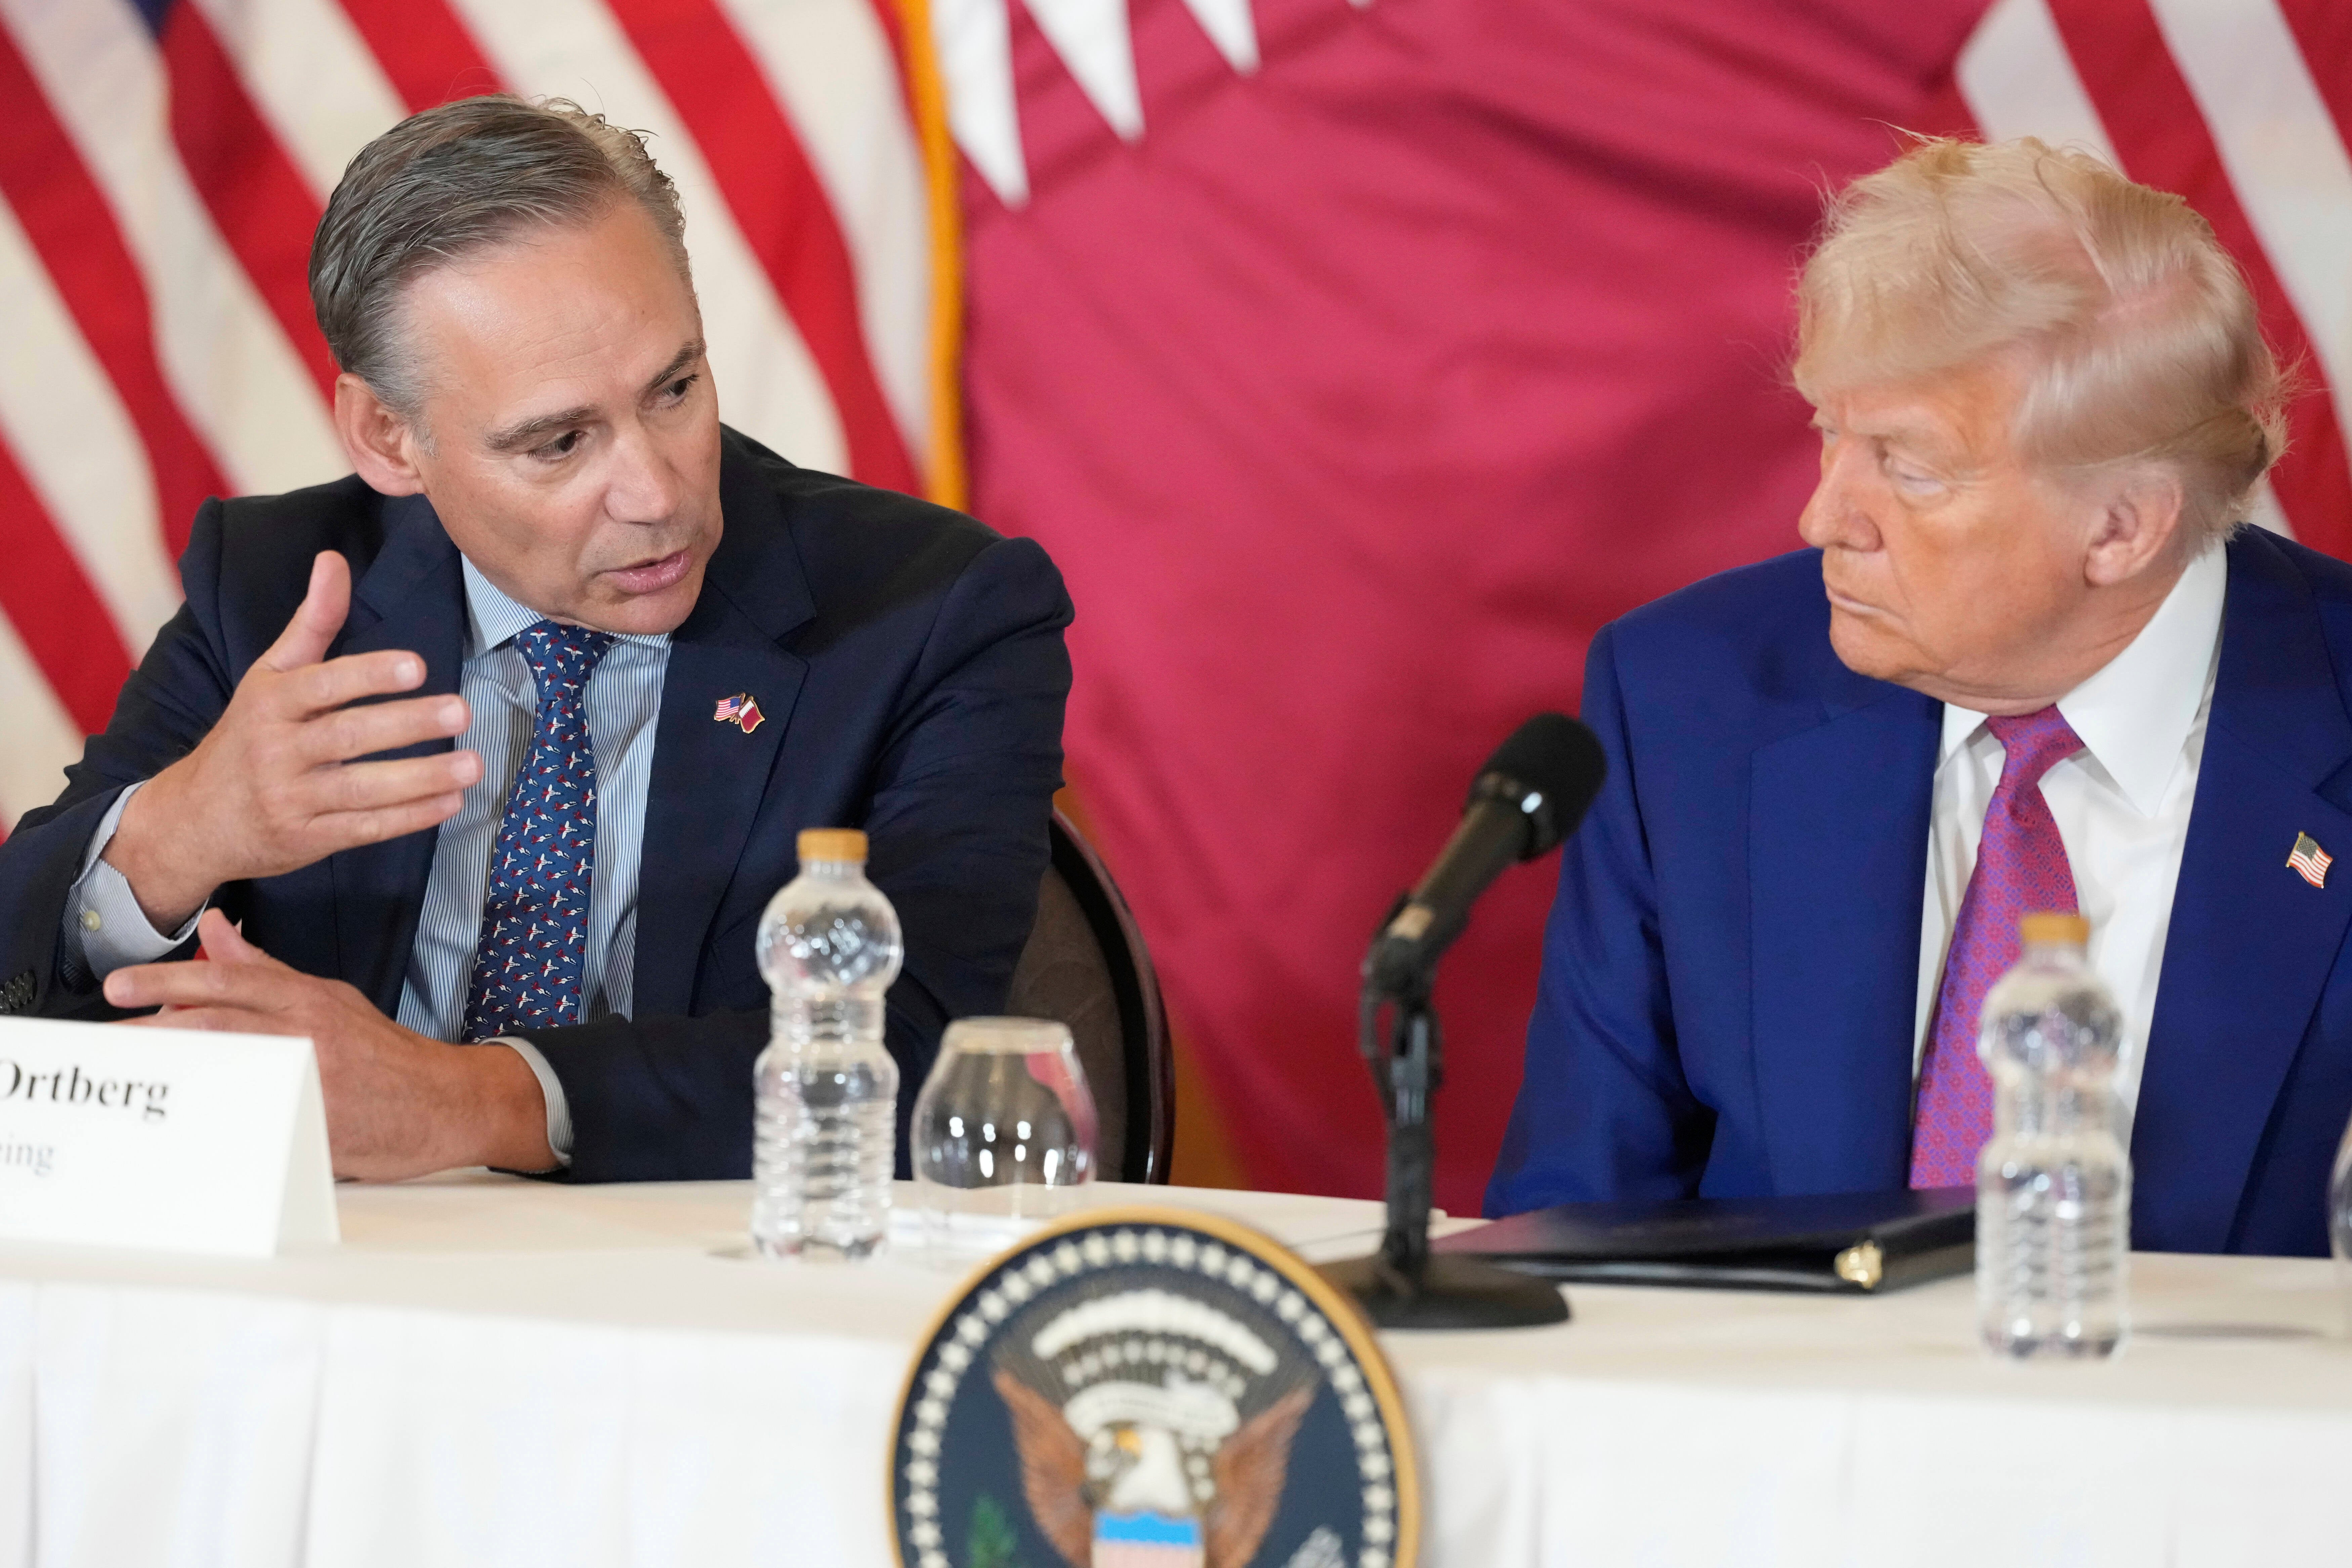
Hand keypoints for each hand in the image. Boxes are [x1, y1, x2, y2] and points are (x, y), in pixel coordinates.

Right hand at [104, 550, 480, 930]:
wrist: (193, 820)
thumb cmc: (246, 735)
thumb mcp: (269, 676)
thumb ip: (311, 622)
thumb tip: (333, 559)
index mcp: (270, 703)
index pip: (323, 685)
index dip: (370, 674)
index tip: (418, 666)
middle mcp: (277, 750)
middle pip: (348, 736)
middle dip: (407, 724)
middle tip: (461, 711)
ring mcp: (291, 799)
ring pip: (362, 789)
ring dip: (421, 778)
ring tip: (473, 764)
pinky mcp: (307, 839)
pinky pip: (364, 829)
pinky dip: (410, 818)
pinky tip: (451, 802)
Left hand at [105, 911, 555, 1179]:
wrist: (445, 1102)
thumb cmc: (384, 1053)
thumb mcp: (327, 999)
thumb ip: (265, 971)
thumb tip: (216, 931)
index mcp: (307, 999)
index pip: (229, 980)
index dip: (170, 980)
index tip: (120, 986)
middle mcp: (308, 1032)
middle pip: (219, 1019)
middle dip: (154, 1026)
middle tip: (107, 1034)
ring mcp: (313, 1078)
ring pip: (231, 1065)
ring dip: (177, 1068)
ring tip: (135, 1075)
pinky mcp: (317, 1124)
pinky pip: (257, 1120)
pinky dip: (217, 1119)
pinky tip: (182, 1124)